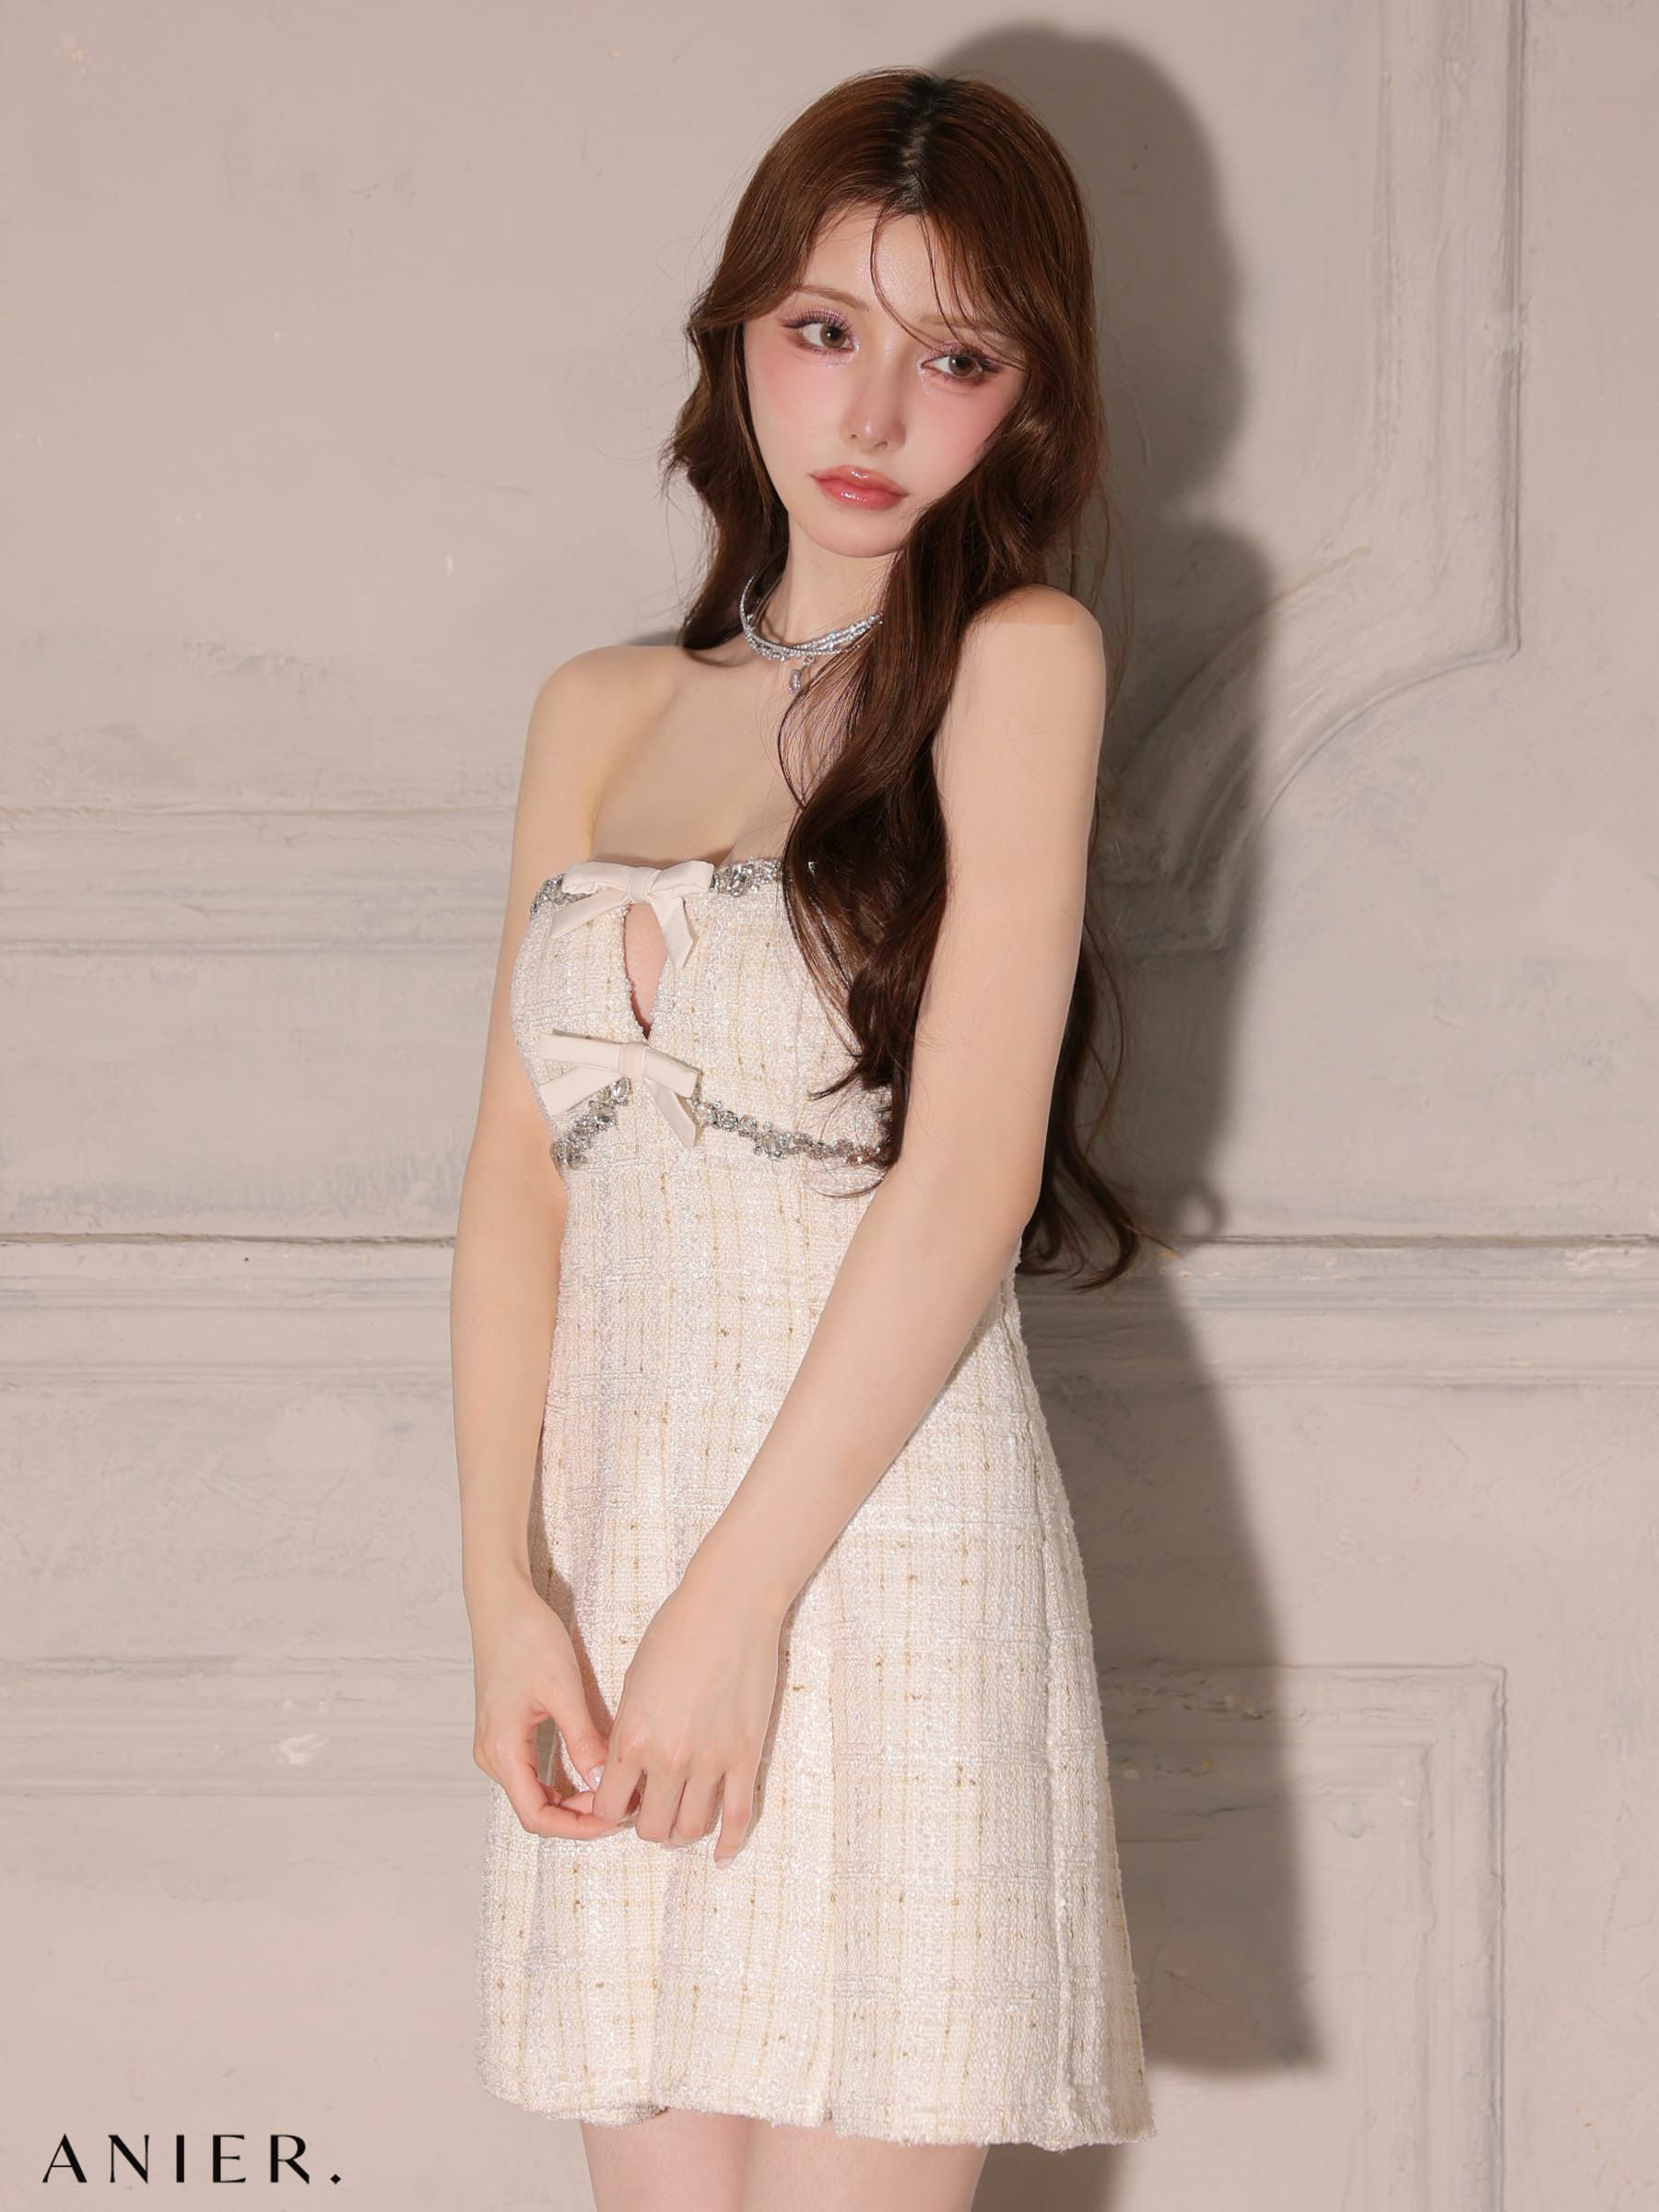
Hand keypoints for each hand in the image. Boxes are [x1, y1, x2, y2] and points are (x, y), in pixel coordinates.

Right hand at [469, 1571, 618, 1840]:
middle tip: (622, 1804)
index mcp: (502, 1751)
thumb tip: (605, 1784)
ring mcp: (497, 1744)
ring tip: (613, 1789)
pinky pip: (533, 1771)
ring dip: (573, 1798)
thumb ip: (583, 1741)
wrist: (501, 1602)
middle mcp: (493, 1756)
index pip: (537, 1816)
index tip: (615, 1818)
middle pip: (536, 1809)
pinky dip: (562, 1779)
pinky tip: (592, 1769)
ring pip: (535, 1792)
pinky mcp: (506, 1731)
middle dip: (579, 1815)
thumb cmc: (526, 1638)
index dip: (577, 1827)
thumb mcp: (562, 1689)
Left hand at [592, 1560, 785, 1865]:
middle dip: (647, 1825)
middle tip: (652, 1808)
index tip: (618, 1803)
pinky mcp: (745, 1755)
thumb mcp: (633, 1683)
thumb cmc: (675, 1633)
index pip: (610, 1808)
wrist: (728, 1607)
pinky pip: (739, 1816)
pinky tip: (722, 1855)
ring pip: (691, 1828)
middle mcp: (668, 1759)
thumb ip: (628, 1733)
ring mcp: (710, 1761)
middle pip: (651, 1828)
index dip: (611, 1812)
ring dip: (682, 1832)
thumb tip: (629, 1769)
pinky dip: (729, 1843)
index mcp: (631, 1739)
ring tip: (682, 1819)